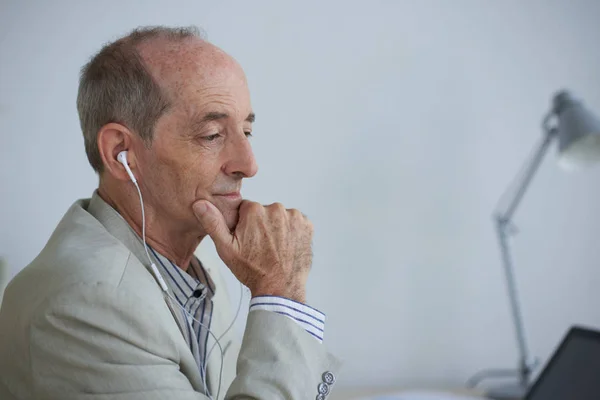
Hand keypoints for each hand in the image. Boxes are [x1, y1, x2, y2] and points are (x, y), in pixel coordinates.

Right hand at [193, 200, 312, 302]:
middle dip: (262, 225)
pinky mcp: (306, 225)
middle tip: (261, 247)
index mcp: (254, 210)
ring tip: (274, 249)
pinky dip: (292, 232)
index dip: (245, 225)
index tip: (248, 239)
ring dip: (277, 228)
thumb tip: (200, 203)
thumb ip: (213, 223)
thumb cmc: (253, 270)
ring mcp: (293, 217)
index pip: (246, 209)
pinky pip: (295, 223)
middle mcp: (275, 208)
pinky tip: (286, 247)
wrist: (280, 287)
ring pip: (280, 217)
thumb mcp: (226, 249)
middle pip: (264, 212)